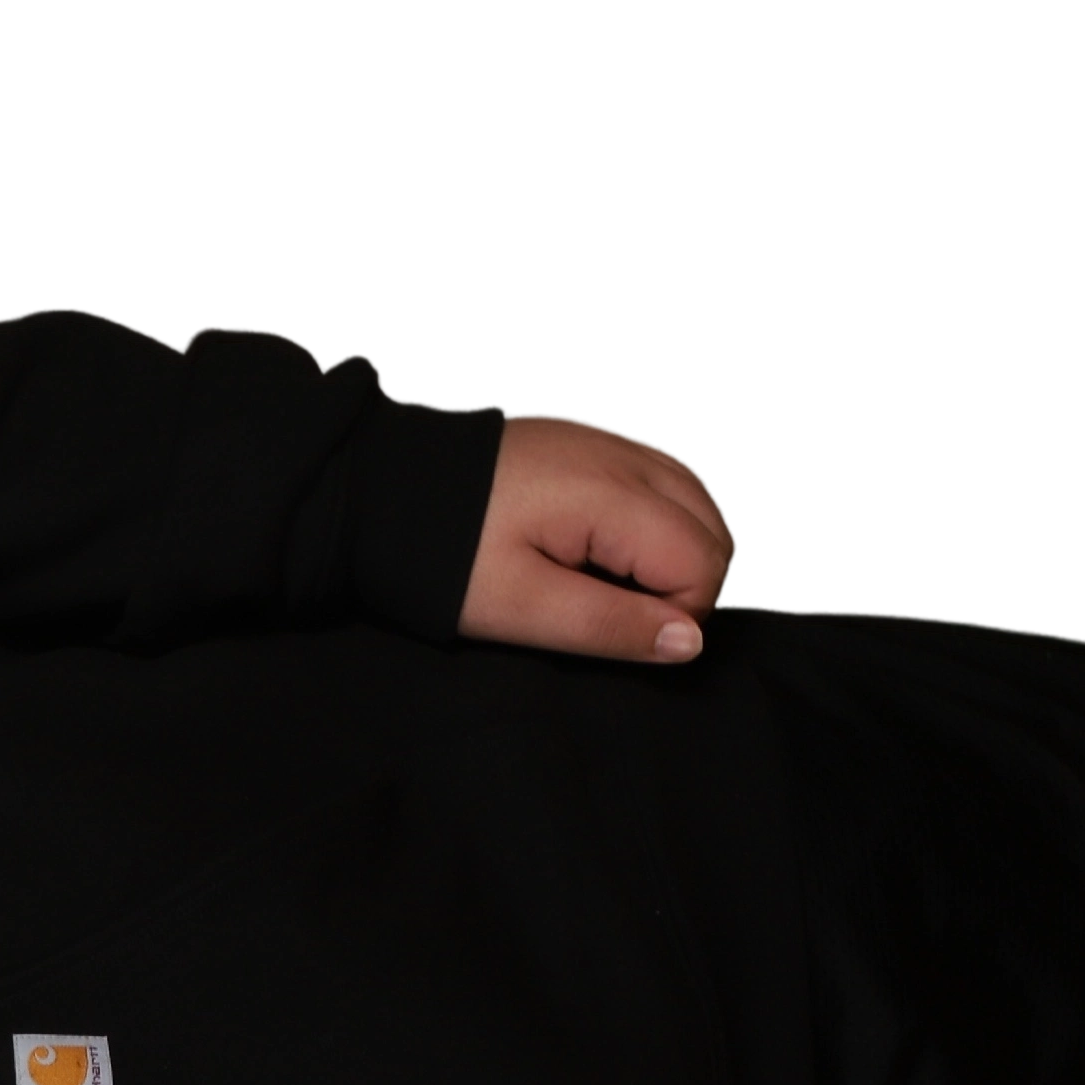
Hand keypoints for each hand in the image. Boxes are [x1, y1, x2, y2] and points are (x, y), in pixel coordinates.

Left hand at [456, 408, 741, 665]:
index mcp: (611, 493)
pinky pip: (663, 478)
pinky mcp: (591, 441)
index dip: (676, 614)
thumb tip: (689, 643)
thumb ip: (607, 625)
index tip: (616, 630)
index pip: (703, 562)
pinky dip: (657, 518)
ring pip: (698, 499)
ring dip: (677, 549)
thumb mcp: (516, 606)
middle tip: (613, 612)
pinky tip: (602, 548)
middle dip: (686, 582)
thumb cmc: (434, 552)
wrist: (369, 487)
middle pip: (715, 527)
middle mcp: (625, 455)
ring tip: (606, 583)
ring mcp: (611, 441)